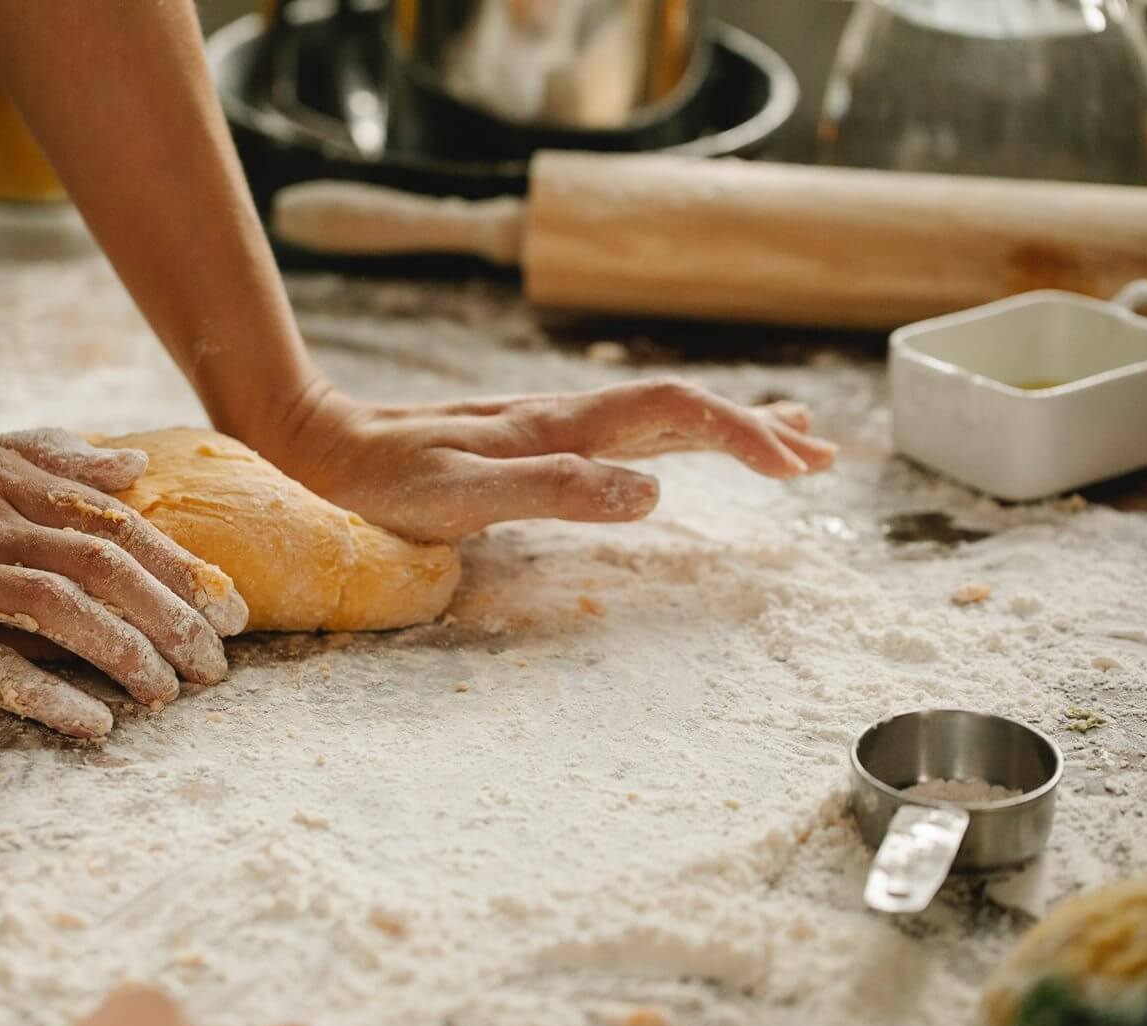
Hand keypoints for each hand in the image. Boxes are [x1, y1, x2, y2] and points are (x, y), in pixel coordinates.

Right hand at [0, 427, 247, 738]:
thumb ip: (46, 458)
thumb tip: (129, 467)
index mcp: (4, 481)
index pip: (117, 525)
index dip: (183, 569)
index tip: (231, 609)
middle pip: (106, 569)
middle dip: (175, 619)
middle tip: (216, 666)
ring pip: (63, 611)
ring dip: (128, 655)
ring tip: (169, 695)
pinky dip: (48, 693)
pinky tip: (94, 723)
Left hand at [250, 379, 837, 541]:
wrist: (322, 444)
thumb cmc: (382, 482)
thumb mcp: (462, 498)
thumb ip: (554, 491)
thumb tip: (656, 491)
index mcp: (560, 426)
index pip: (676, 413)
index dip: (744, 434)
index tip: (799, 470)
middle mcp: (564, 417)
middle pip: (683, 407)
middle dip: (757, 430)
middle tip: (824, 456)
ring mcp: (549, 427)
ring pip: (658, 416)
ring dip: (727, 428)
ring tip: (788, 443)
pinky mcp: (530, 442)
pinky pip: (623, 433)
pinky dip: (675, 437)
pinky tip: (675, 451)